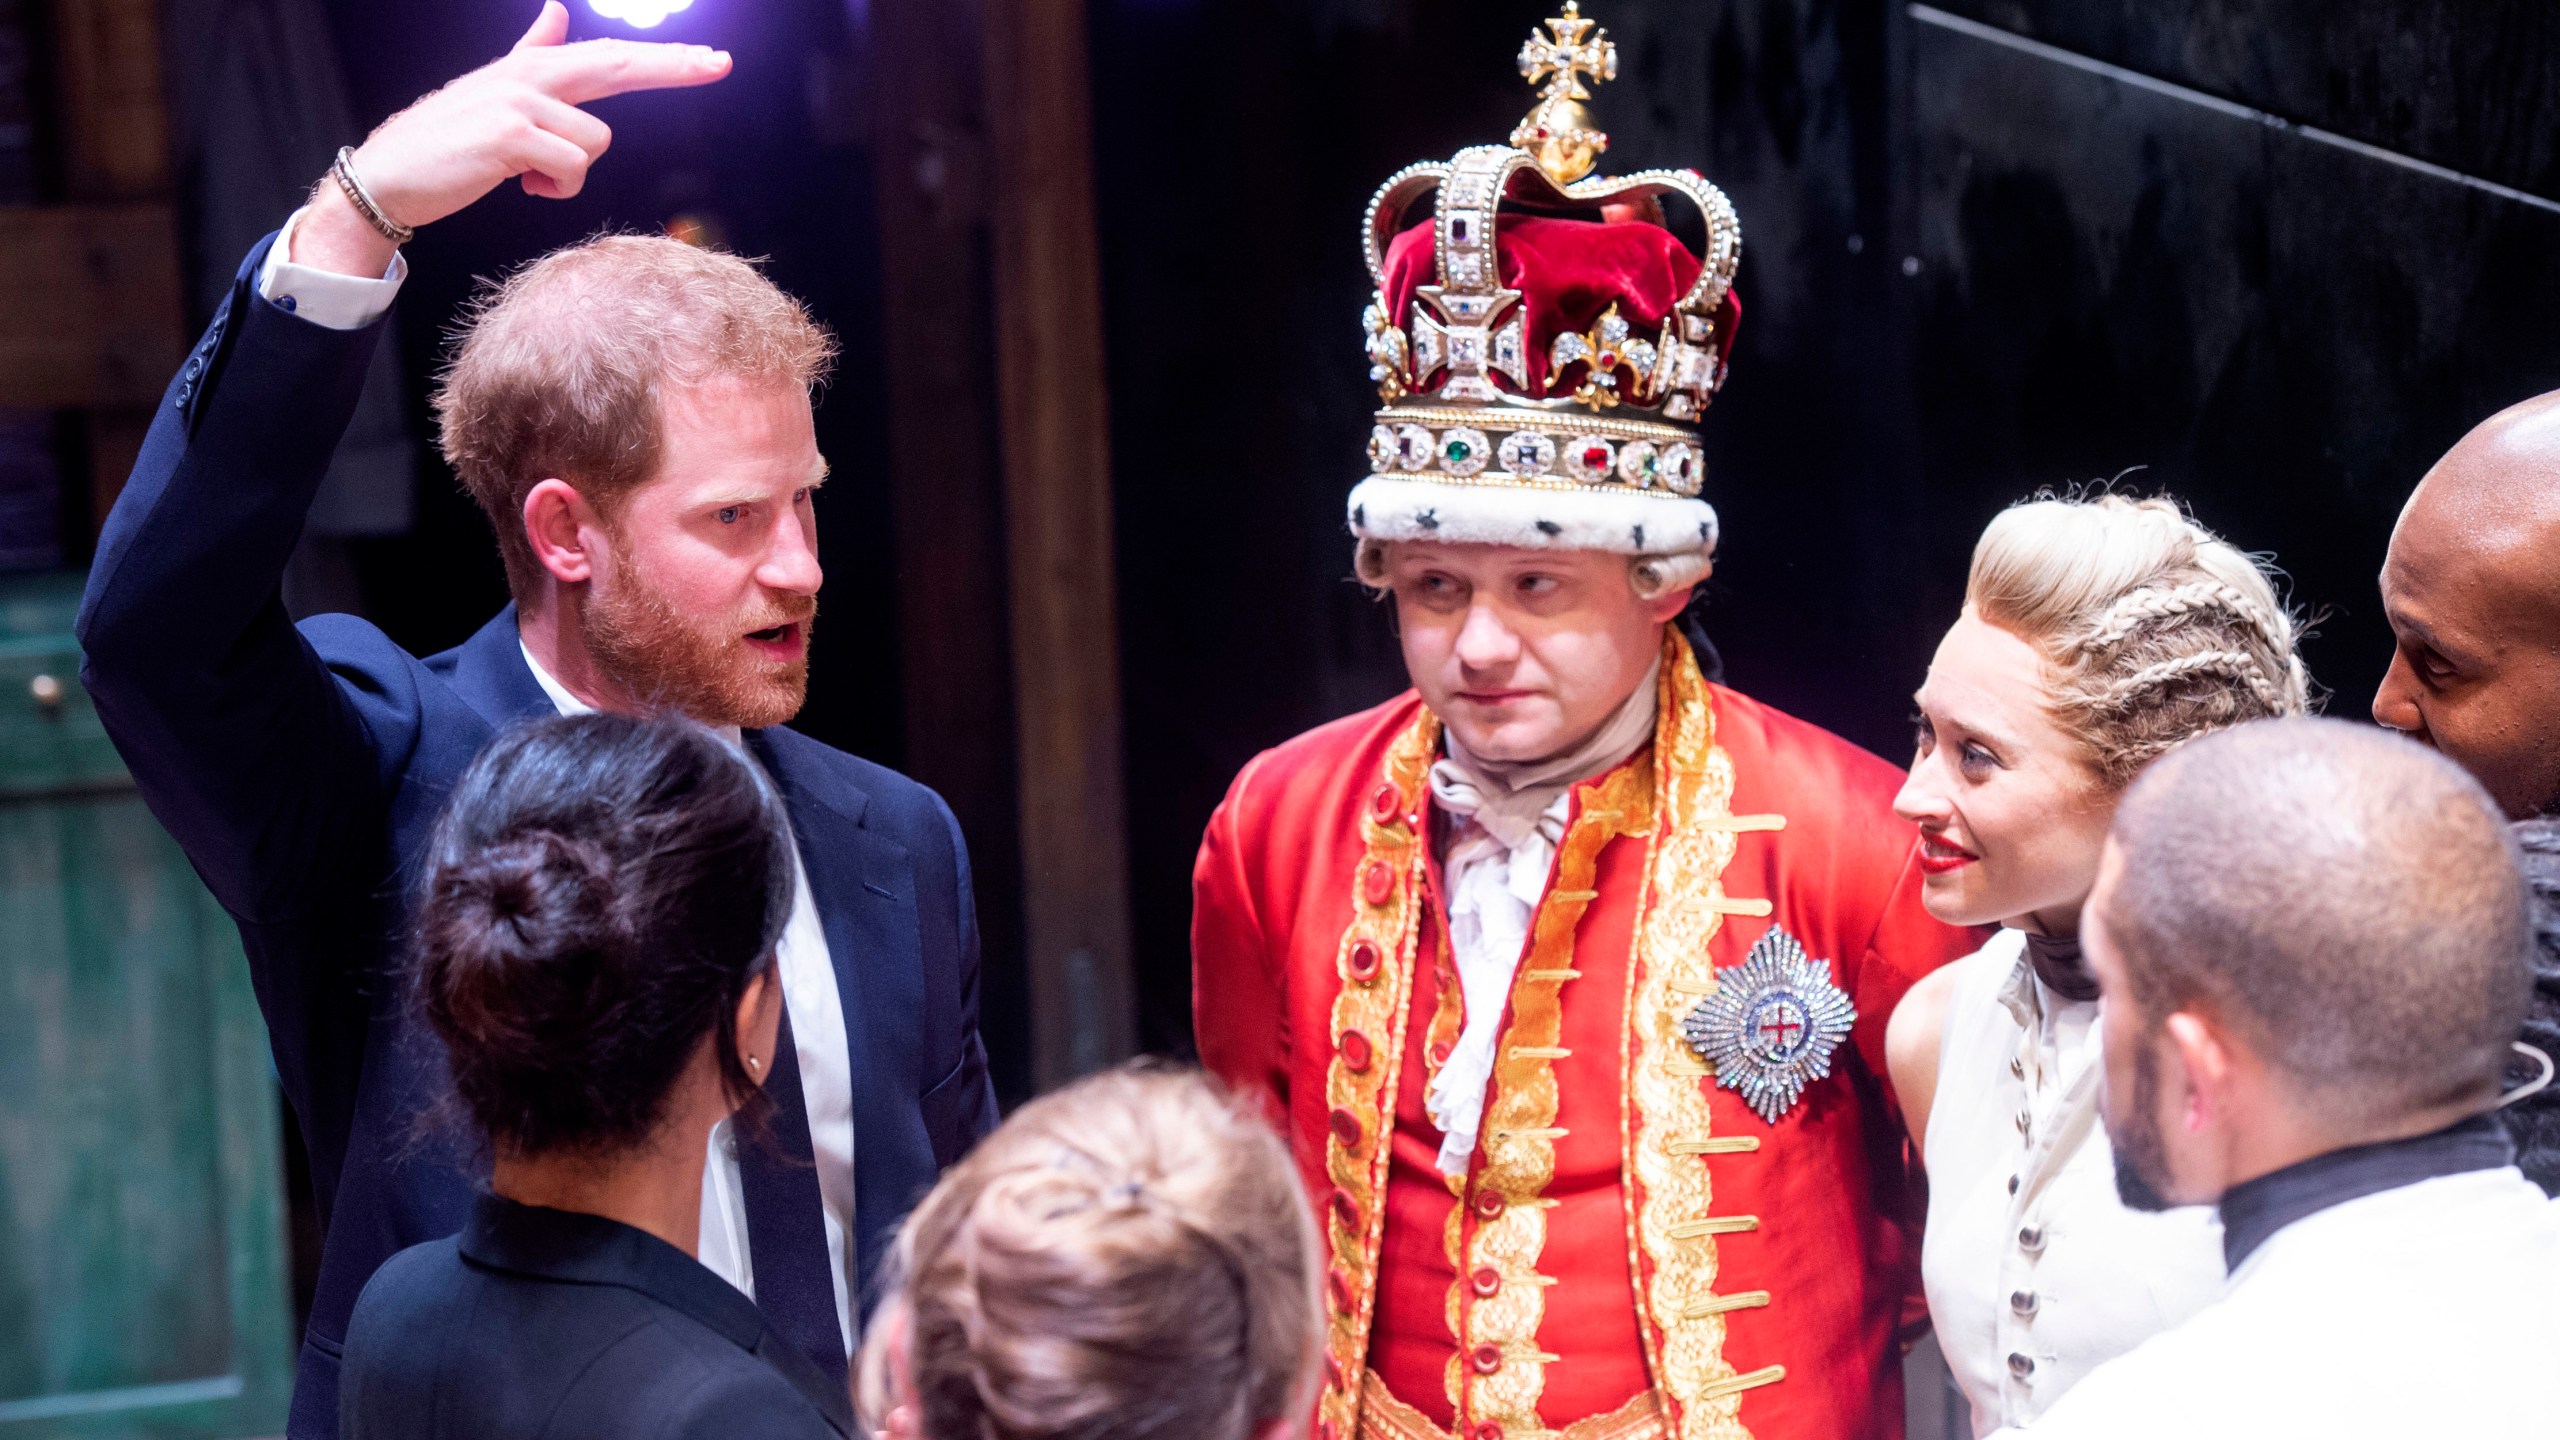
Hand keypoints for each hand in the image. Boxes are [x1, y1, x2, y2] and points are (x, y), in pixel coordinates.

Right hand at [293, 2, 730, 278]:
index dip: (664, 58)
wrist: (390, 176)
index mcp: (531, 68)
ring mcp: (519, 99)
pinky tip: (522, 185)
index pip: (607, 56)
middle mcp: (528, 74)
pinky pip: (572, 167)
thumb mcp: (495, 91)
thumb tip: (556, 14)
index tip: (713, 58)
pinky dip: (556, 187)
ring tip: (528, 175)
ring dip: (569, 171)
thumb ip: (531, 52)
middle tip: (722, 63)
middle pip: (617, 66)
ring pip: (595, 141)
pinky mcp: (512, 132)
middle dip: (674, 66)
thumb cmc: (448, 143)